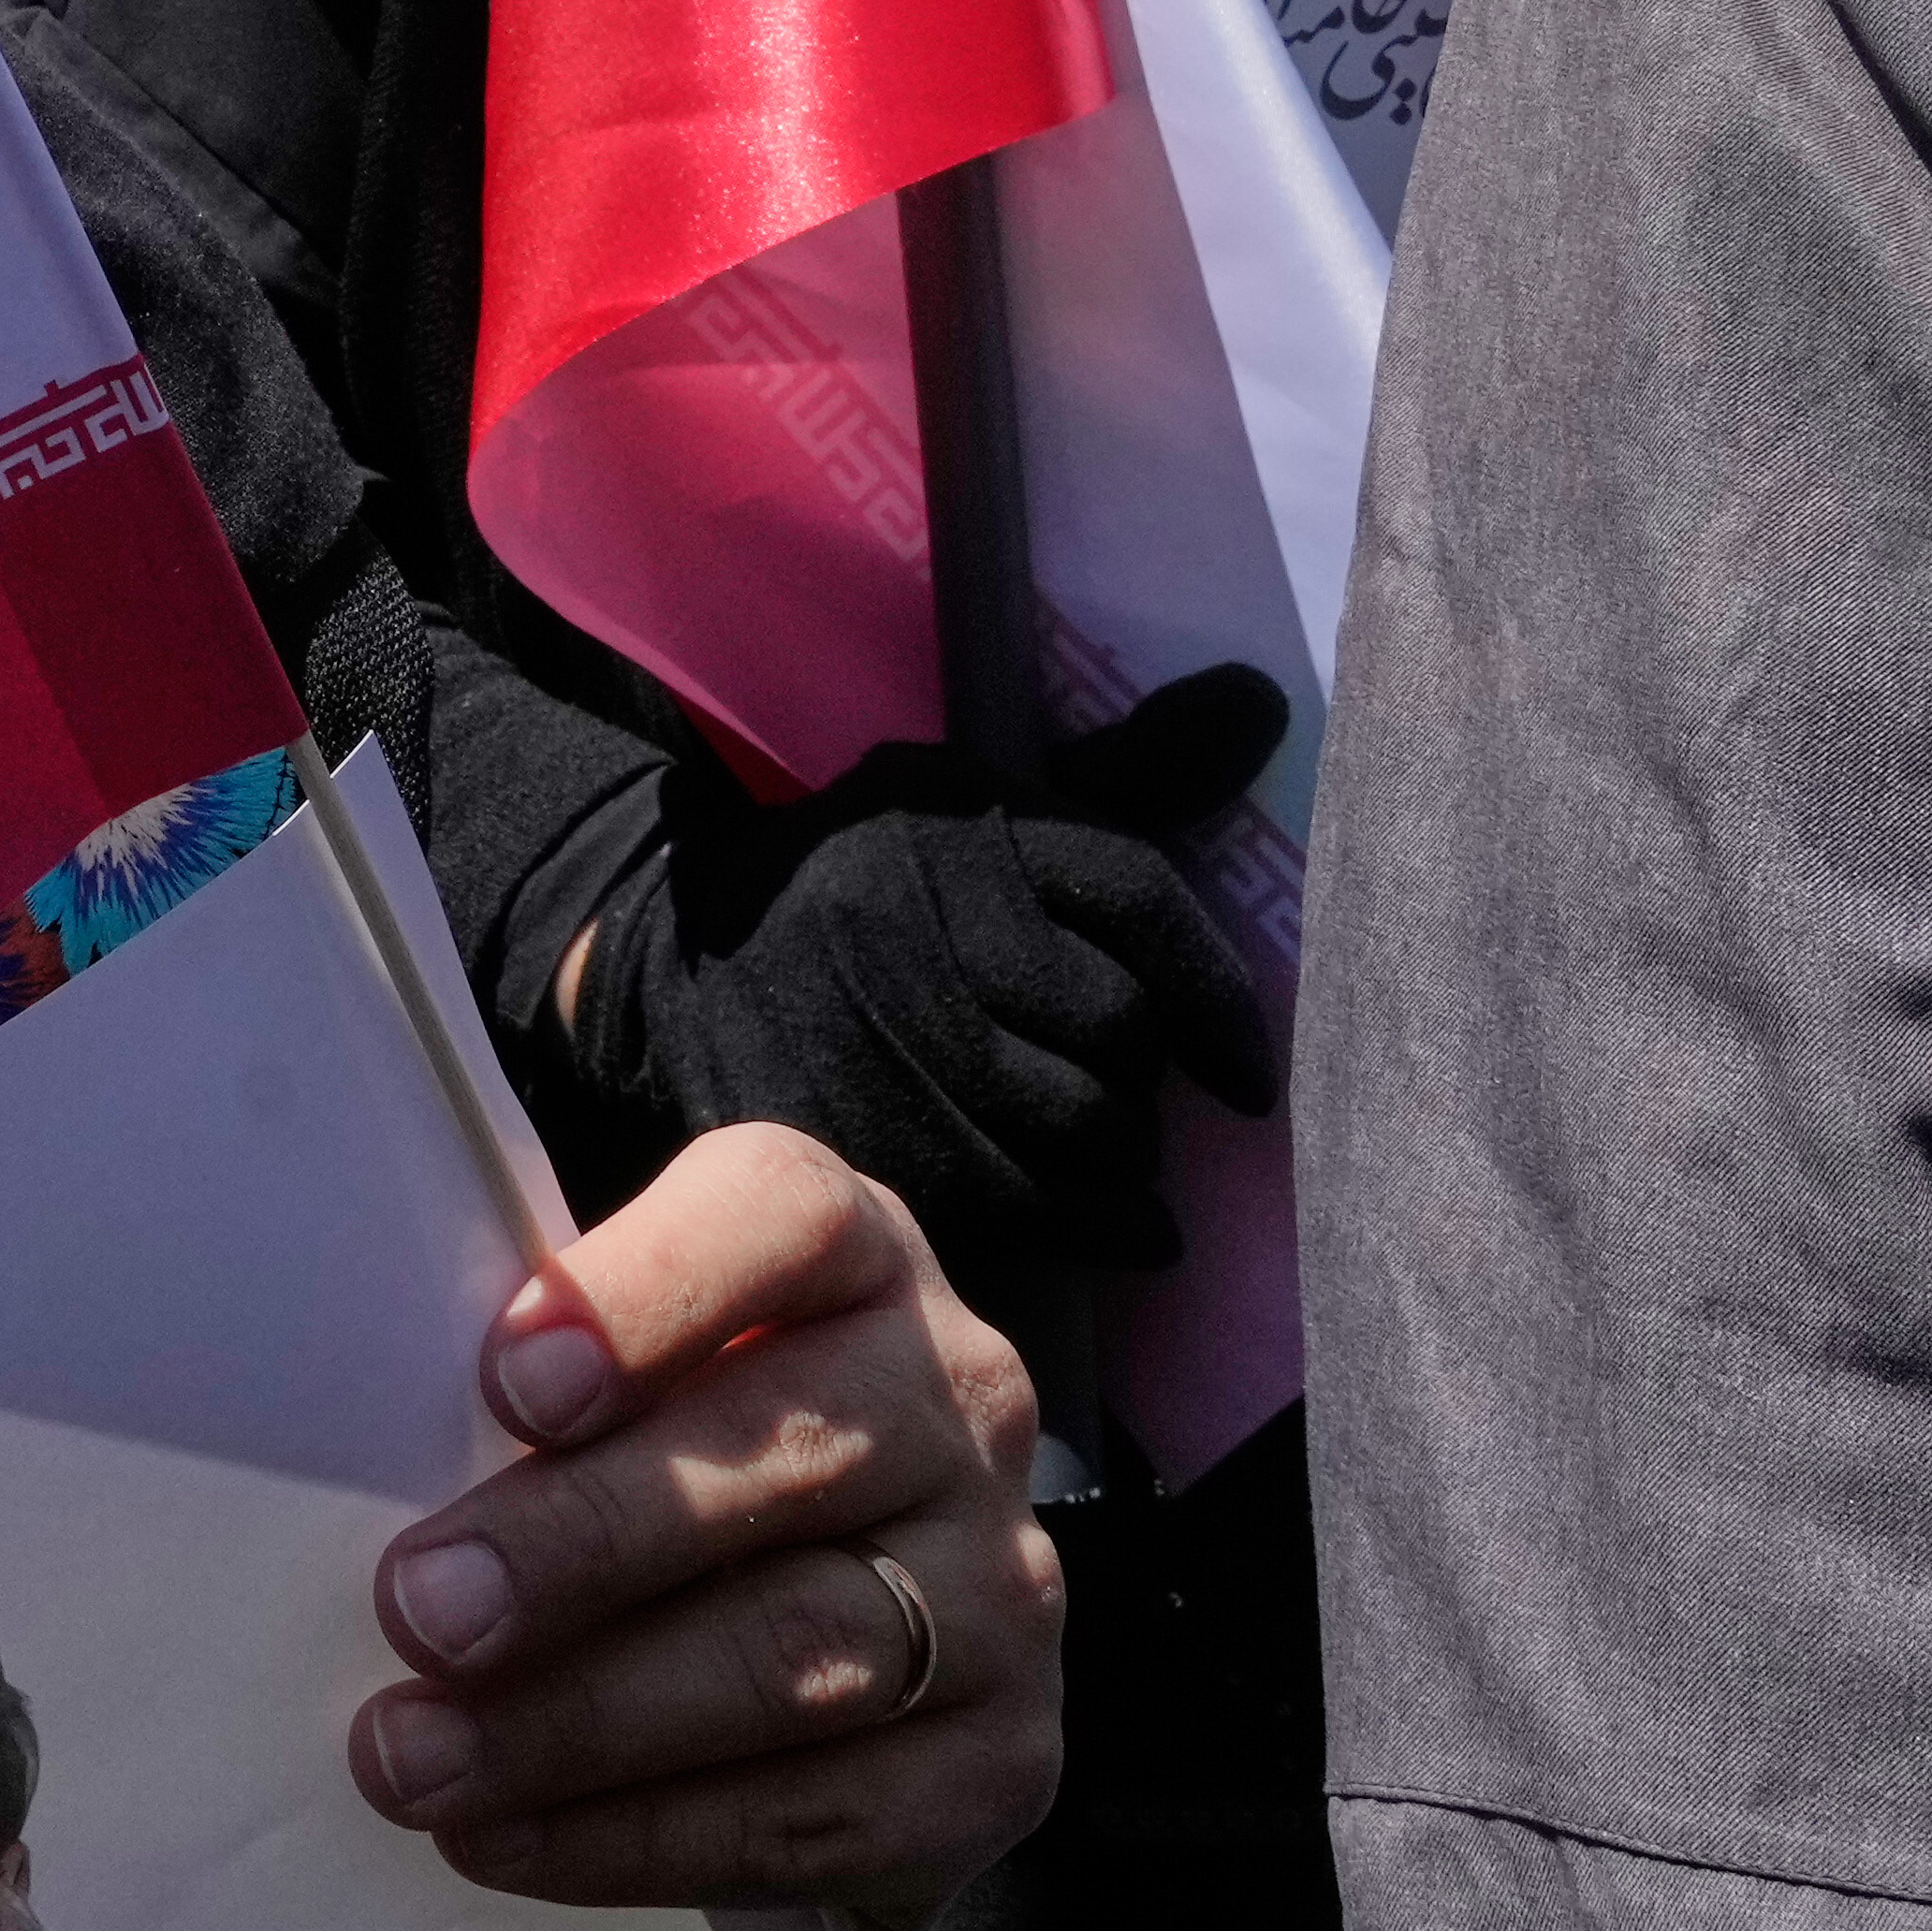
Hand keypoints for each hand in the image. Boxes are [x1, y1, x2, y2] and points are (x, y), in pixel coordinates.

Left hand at [348, 1126, 1059, 1922]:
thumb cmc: (669, 1444)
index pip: (784, 1219)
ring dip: (585, 1721)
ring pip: (804, 1654)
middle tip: (418, 1612)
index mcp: (856, 1255)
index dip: (649, 1293)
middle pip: (785, 1456)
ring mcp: (1001, 1585)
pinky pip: (826, 1815)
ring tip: (417, 1758)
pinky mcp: (1002, 1758)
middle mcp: (958, 1402)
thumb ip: (533, 1377)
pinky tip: (511, 1840)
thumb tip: (357, 1455)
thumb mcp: (615, 1360)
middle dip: (581, 1544)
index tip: (507, 1382)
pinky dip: (649, 1840)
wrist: (851, 1605)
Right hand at [585, 665, 1290, 1287]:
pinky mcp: (834, 1122)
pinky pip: (1008, 1202)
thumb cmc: (872, 878)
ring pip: (1070, 1123)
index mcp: (954, 812)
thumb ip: (1124, 772)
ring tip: (1114, 1161)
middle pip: (1112, 1022)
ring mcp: (865, 1020)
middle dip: (1142, 1078)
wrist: (670, 947)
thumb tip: (1261, 700)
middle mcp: (907, 905)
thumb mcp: (977, 801)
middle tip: (1128, 1097)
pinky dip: (1082, 1228)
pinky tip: (1110, 1230)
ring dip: (1120, 1161)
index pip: (1132, 892)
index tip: (1249, 1077)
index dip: (1217, 995)